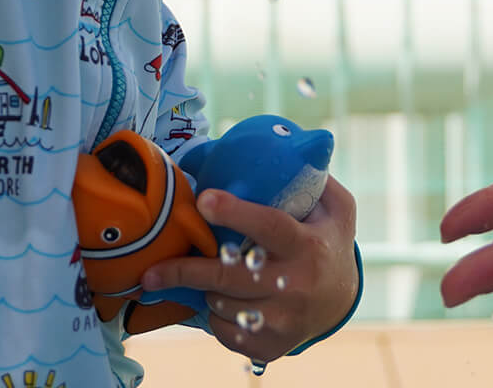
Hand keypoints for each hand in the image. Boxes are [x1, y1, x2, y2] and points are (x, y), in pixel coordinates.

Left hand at [140, 177, 358, 362]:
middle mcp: (297, 286)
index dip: (235, 213)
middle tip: (151, 270)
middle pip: (230, 276)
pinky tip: (218, 301)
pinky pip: (224, 331)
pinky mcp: (272, 346)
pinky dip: (214, 316)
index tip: (204, 199)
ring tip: (200, 274)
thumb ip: (315, 180)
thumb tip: (288, 147)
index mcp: (308, 246)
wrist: (342, 301)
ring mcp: (284, 321)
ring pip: (222, 304)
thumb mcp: (337, 208)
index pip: (269, 227)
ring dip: (203, 289)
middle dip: (186, 270)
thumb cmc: (328, 242)